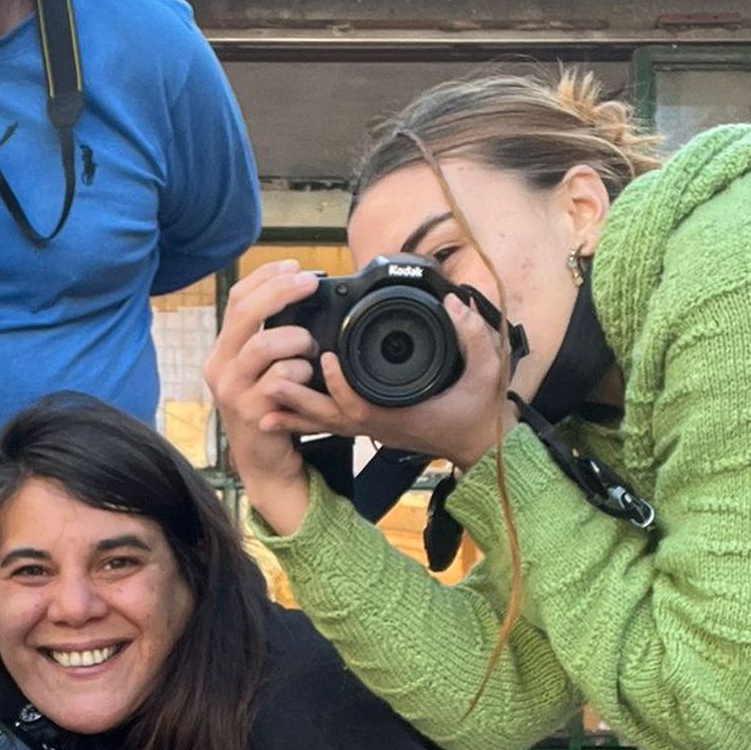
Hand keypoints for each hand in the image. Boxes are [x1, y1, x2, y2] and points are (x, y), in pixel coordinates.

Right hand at [203, 260, 322, 535]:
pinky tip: (308, 375)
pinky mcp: (250, 412)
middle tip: (309, 282)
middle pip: (243, 313)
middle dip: (280, 291)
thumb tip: (300, 294)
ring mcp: (231, 391)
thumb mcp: (265, 368)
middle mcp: (220, 367)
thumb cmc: (272, 409)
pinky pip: (276, 380)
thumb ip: (272, 336)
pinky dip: (298, 371)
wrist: (266, 461)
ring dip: (293, 338)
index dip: (267, 277)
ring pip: (260, 346)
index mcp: (223, 350)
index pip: (237, 299)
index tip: (296, 265)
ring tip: (310, 345)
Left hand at [254, 293, 520, 473]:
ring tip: (263, 395)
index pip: (360, 403)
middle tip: (269, 380)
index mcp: (399, 414)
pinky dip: (303, 418)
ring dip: (293, 410)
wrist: (479, 445)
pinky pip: (329, 425)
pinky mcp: (368, 426)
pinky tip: (279, 410)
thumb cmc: (479, 412)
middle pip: (328, 417)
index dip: (339, 383)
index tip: (324, 357)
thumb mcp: (487, 373)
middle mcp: (377, 425)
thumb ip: (475, 337)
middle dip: (298, 401)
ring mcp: (370, 428)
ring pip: (323, 423)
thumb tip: (457, 304)